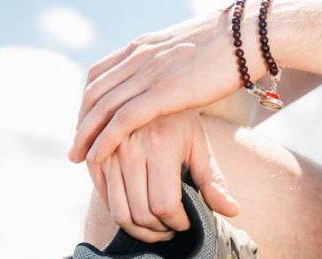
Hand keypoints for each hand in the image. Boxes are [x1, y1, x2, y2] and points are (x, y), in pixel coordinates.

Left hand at [70, 12, 264, 167]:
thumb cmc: (228, 50)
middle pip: (94, 92)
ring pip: (102, 106)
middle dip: (80, 122)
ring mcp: (149, 73)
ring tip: (76, 158)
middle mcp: (138, 57)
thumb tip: (172, 82)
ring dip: (85, 135)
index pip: (99, 75)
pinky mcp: (163, 91)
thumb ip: (170, 68)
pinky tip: (96, 157)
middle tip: (74, 149)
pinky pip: (123, 118)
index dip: (87, 104)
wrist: (247, 37)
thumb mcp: (187, 56)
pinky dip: (104, 139)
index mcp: (142, 47)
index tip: (85, 127)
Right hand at [88, 111, 239, 242]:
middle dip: (161, 231)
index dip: (178, 223)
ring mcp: (107, 153)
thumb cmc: (178, 120)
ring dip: (141, 231)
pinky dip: (121, 214)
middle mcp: (129, 148)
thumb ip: (214, 181)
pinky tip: (137, 212)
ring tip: (156, 226)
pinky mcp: (93, 157)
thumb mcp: (199, 145)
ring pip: (120, 213)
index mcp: (160, 145)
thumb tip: (233, 211)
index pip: (164, 206)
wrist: (143, 86)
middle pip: (142, 214)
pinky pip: (105, 201)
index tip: (187, 223)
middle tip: (172, 229)